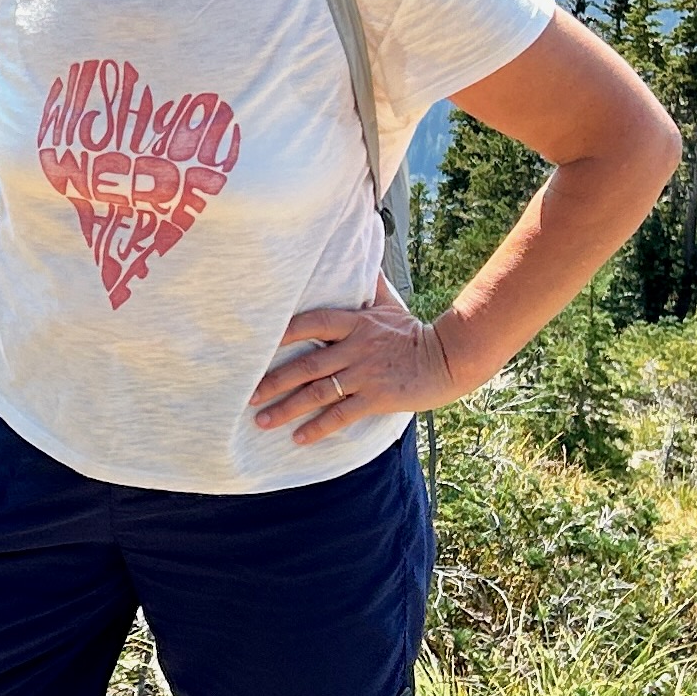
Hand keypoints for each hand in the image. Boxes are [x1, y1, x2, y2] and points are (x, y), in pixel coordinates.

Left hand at [252, 285, 459, 444]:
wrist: (448, 359)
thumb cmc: (414, 333)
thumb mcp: (390, 305)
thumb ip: (371, 285)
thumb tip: (364, 258)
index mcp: (355, 323)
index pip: (313, 323)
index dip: (285, 332)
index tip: (259, 342)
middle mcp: (355, 348)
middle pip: (307, 364)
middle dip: (275, 381)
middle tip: (248, 394)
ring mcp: (364, 374)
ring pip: (318, 392)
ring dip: (288, 408)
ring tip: (262, 420)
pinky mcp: (376, 398)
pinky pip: (341, 415)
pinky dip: (318, 427)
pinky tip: (299, 438)